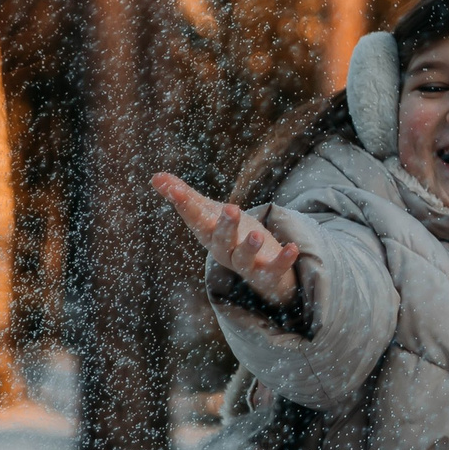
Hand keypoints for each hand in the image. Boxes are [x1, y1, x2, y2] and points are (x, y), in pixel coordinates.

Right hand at [151, 172, 302, 306]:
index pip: (195, 219)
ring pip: (244, 258)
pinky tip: (293, 248)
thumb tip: (155, 177)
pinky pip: (274, 269)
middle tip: (231, 208)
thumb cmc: (228, 234)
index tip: (175, 190)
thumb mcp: (208, 213)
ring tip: (256, 233)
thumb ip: (184, 196)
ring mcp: (246, 264)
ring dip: (250, 247)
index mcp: (209, 235)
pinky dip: (283, 260)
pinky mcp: (267, 271)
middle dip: (226, 226)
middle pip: (222, 241)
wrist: (256, 266)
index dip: (184, 205)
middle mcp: (225, 251)